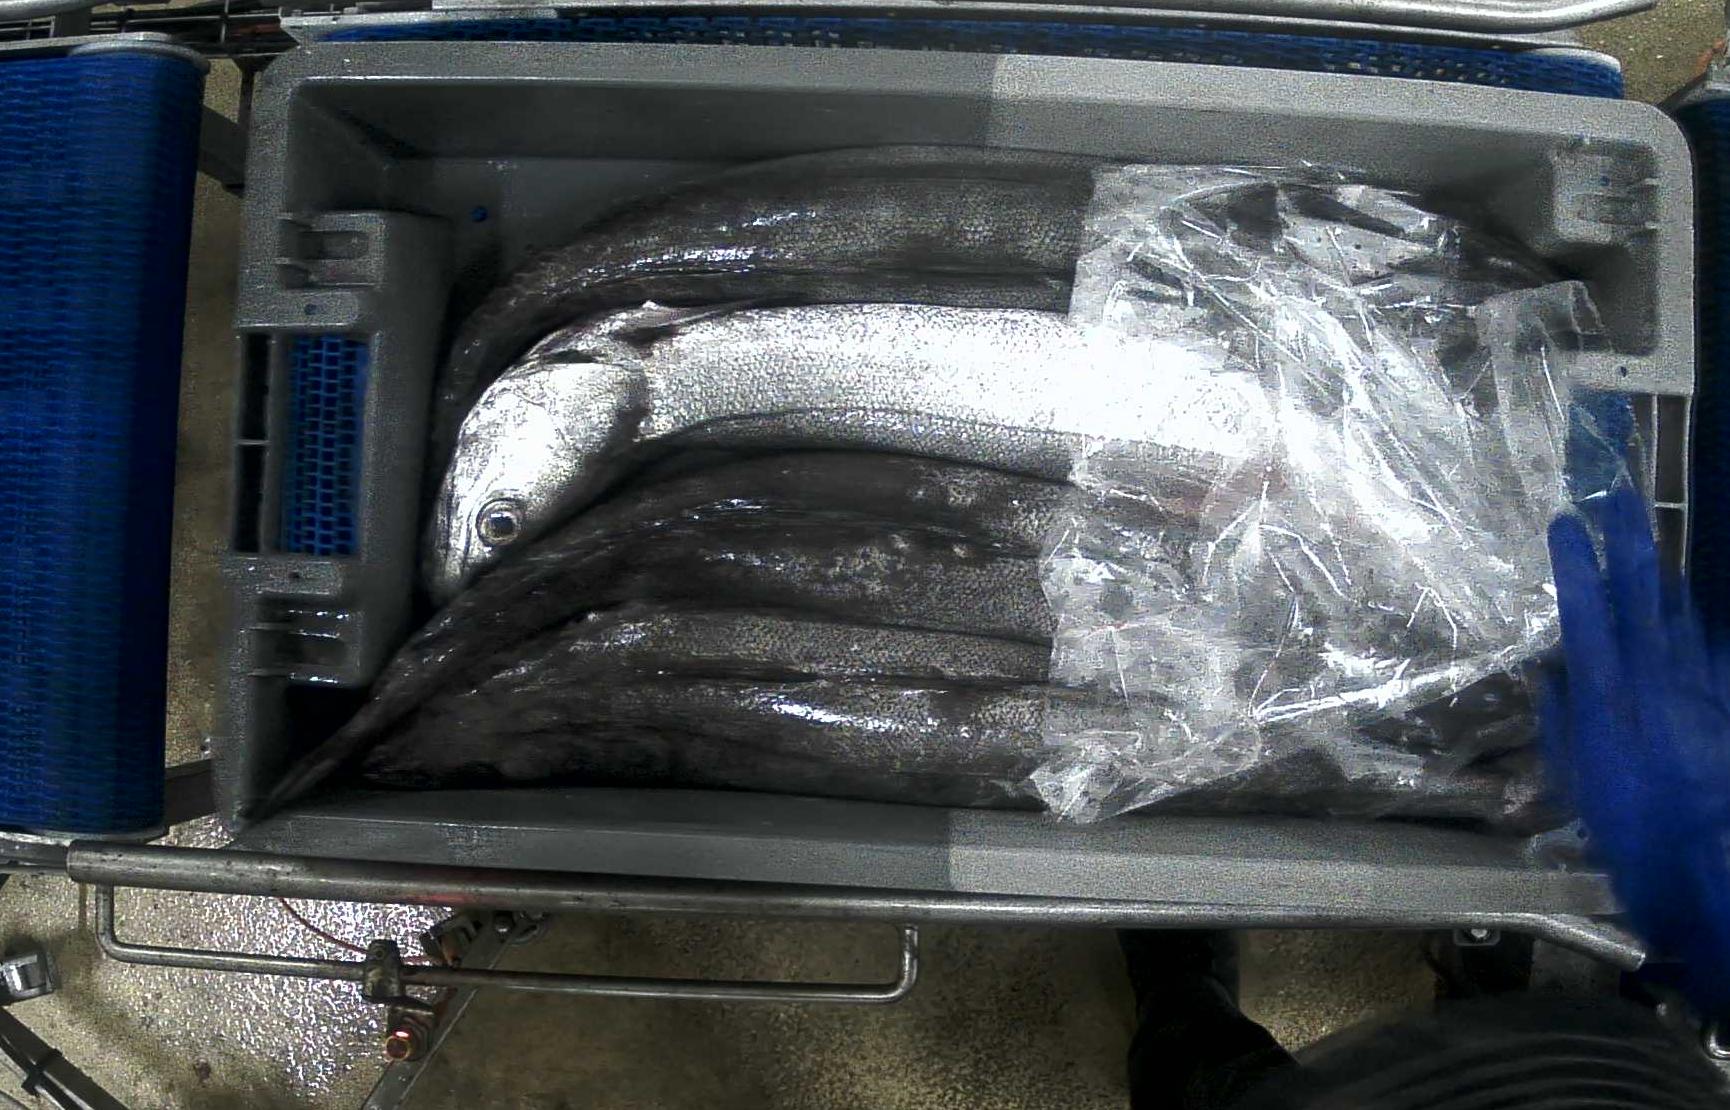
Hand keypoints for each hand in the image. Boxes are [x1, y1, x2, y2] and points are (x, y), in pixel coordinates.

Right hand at [1546, 483, 1729, 1013]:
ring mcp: (1700, 683)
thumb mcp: (1574, 772)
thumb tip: (1554, 674)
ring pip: (1682, 612)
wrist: (1706, 861)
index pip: (1588, 607)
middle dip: (1632, 538)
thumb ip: (1562, 715)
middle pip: (1644, 590)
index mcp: (1607, 690)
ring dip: (1664, 576)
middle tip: (1622, 495)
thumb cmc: (1626, 825)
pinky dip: (1694, 625)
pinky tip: (1688, 613)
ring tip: (1651, 546)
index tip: (1565, 522)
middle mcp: (1655, 674)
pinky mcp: (1727, 701)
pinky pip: (1710, 648)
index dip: (1576, 561)